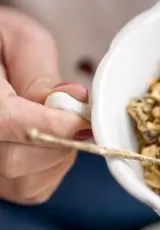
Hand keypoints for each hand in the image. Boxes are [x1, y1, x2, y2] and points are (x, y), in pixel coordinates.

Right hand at [0, 7, 89, 203]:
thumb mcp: (17, 39)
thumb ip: (40, 72)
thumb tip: (73, 101)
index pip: (5, 123)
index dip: (50, 126)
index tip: (81, 119)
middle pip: (16, 161)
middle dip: (57, 139)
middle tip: (72, 113)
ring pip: (26, 183)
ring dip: (58, 154)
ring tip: (58, 123)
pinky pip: (33, 190)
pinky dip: (54, 169)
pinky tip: (52, 141)